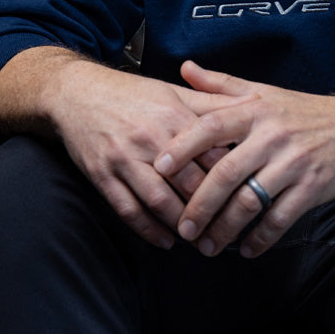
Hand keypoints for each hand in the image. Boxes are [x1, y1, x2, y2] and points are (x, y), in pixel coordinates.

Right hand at [0, 48, 253, 249]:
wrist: (77, 93)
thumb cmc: (132, 94)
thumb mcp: (174, 92)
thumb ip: (215, 102)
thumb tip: (258, 101)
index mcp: (174, 116)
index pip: (212, 155)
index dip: (233, 180)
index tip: (248, 200)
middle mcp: (151, 138)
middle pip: (189, 183)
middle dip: (211, 212)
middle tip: (229, 233)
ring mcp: (124, 158)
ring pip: (160, 201)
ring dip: (182, 226)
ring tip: (201, 242)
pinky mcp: (102, 175)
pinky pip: (128, 209)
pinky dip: (148, 230)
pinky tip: (165, 241)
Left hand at [154, 61, 334, 258]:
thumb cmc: (303, 111)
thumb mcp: (263, 91)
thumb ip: (221, 84)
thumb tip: (185, 68)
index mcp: (256, 110)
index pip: (212, 126)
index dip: (183, 147)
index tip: (159, 168)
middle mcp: (273, 135)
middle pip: (226, 172)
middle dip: (200, 204)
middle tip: (182, 227)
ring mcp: (294, 163)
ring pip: (251, 201)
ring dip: (225, 228)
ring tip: (208, 245)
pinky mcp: (313, 187)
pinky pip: (280, 219)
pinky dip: (260, 238)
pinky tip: (246, 248)